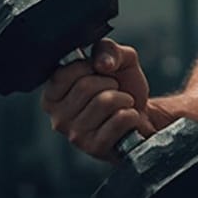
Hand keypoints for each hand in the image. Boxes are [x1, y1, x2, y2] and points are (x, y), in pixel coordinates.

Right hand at [41, 39, 156, 161]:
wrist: (143, 115)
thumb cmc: (124, 87)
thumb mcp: (118, 59)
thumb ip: (107, 49)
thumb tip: (103, 63)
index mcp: (54, 95)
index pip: (65, 72)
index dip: (90, 67)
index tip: (98, 73)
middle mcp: (57, 117)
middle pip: (85, 86)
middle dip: (111, 83)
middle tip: (115, 91)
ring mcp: (74, 135)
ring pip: (105, 102)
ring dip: (123, 98)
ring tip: (122, 104)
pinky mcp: (94, 147)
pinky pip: (120, 120)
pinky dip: (132, 114)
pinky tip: (128, 118)